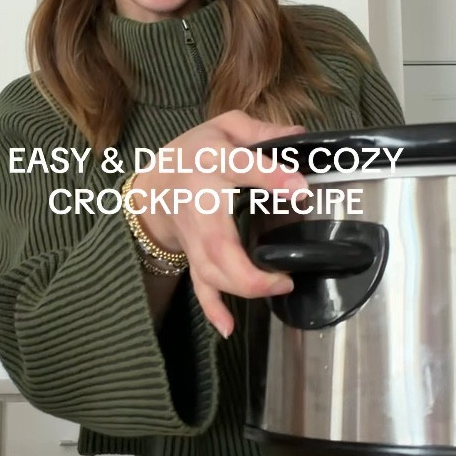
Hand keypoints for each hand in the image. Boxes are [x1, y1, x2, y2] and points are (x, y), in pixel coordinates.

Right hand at [132, 111, 306, 337]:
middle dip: (250, 267)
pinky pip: (199, 286)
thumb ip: (262, 132)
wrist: (154, 184)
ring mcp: (194, 237)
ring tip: (279, 288)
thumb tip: (301, 137)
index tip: (300, 191)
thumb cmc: (196, 153)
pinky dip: (212, 309)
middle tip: (287, 274)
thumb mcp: (226, 127)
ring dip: (241, 288)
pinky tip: (228, 328)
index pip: (239, 168)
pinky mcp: (193, 256)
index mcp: (211, 162)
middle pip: (218, 242)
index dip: (270, 178)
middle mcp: (199, 203)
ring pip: (210, 271)